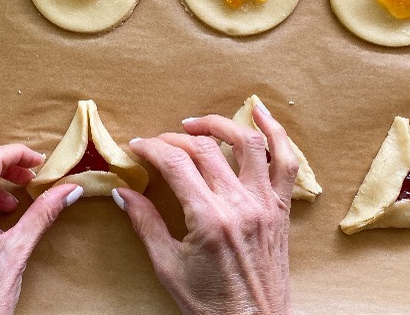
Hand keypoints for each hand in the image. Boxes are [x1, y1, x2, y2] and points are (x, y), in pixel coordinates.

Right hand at [115, 106, 297, 313]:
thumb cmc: (210, 305)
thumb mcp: (167, 267)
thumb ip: (145, 223)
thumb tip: (123, 193)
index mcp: (209, 220)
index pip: (176, 164)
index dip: (151, 148)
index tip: (136, 147)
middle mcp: (241, 205)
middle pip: (204, 150)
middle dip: (174, 138)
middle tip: (157, 144)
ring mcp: (266, 204)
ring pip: (248, 143)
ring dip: (219, 124)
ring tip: (196, 123)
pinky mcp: (281, 209)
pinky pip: (287, 161)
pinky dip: (276, 132)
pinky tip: (260, 113)